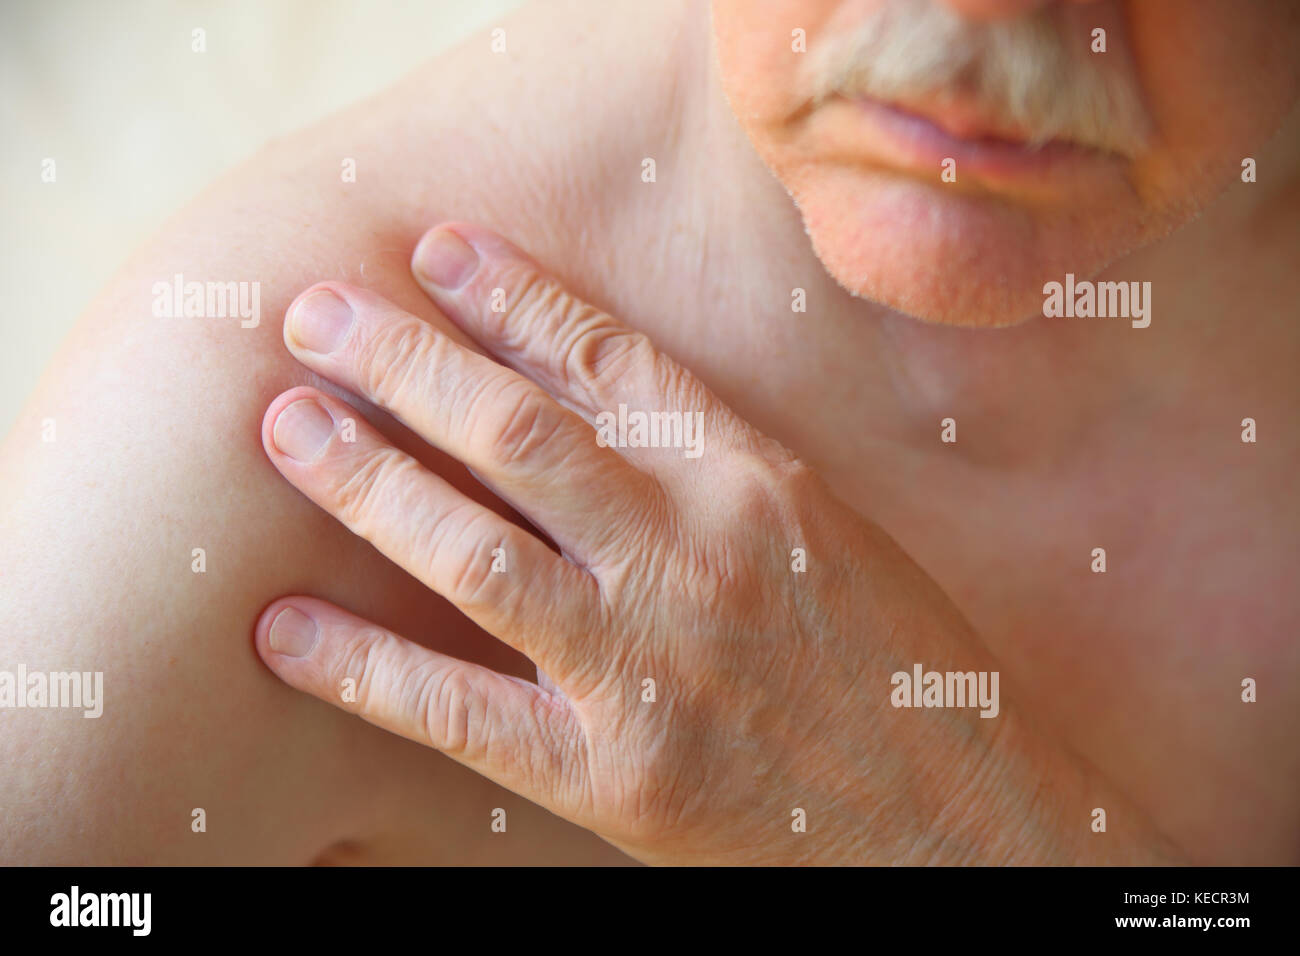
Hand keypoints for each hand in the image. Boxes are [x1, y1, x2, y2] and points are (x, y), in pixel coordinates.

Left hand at [254, 223, 1161, 864]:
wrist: (960, 815)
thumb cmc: (892, 660)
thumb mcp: (822, 525)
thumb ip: (716, 455)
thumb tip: (595, 388)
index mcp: (757, 482)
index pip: (610, 362)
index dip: (512, 297)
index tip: (437, 251)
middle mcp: (697, 557)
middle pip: (520, 434)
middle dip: (405, 364)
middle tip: (315, 317)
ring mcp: (652, 670)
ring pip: (476, 551)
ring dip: (366, 482)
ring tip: (286, 429)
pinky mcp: (617, 778)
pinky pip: (462, 712)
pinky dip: (363, 666)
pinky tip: (283, 628)